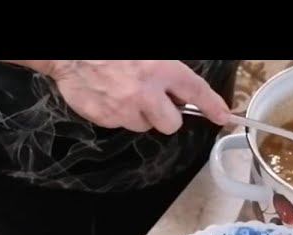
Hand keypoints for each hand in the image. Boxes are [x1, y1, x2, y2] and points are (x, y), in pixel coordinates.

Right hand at [45, 60, 229, 133]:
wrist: (69, 52)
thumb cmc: (111, 51)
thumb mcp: (149, 54)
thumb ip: (167, 70)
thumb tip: (185, 94)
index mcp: (160, 68)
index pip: (196, 91)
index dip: (213, 106)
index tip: (224, 116)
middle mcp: (146, 92)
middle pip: (172, 124)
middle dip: (166, 116)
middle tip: (155, 101)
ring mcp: (124, 108)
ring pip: (145, 126)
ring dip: (140, 114)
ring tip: (125, 92)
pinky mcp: (105, 118)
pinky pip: (121, 124)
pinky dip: (118, 114)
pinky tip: (109, 95)